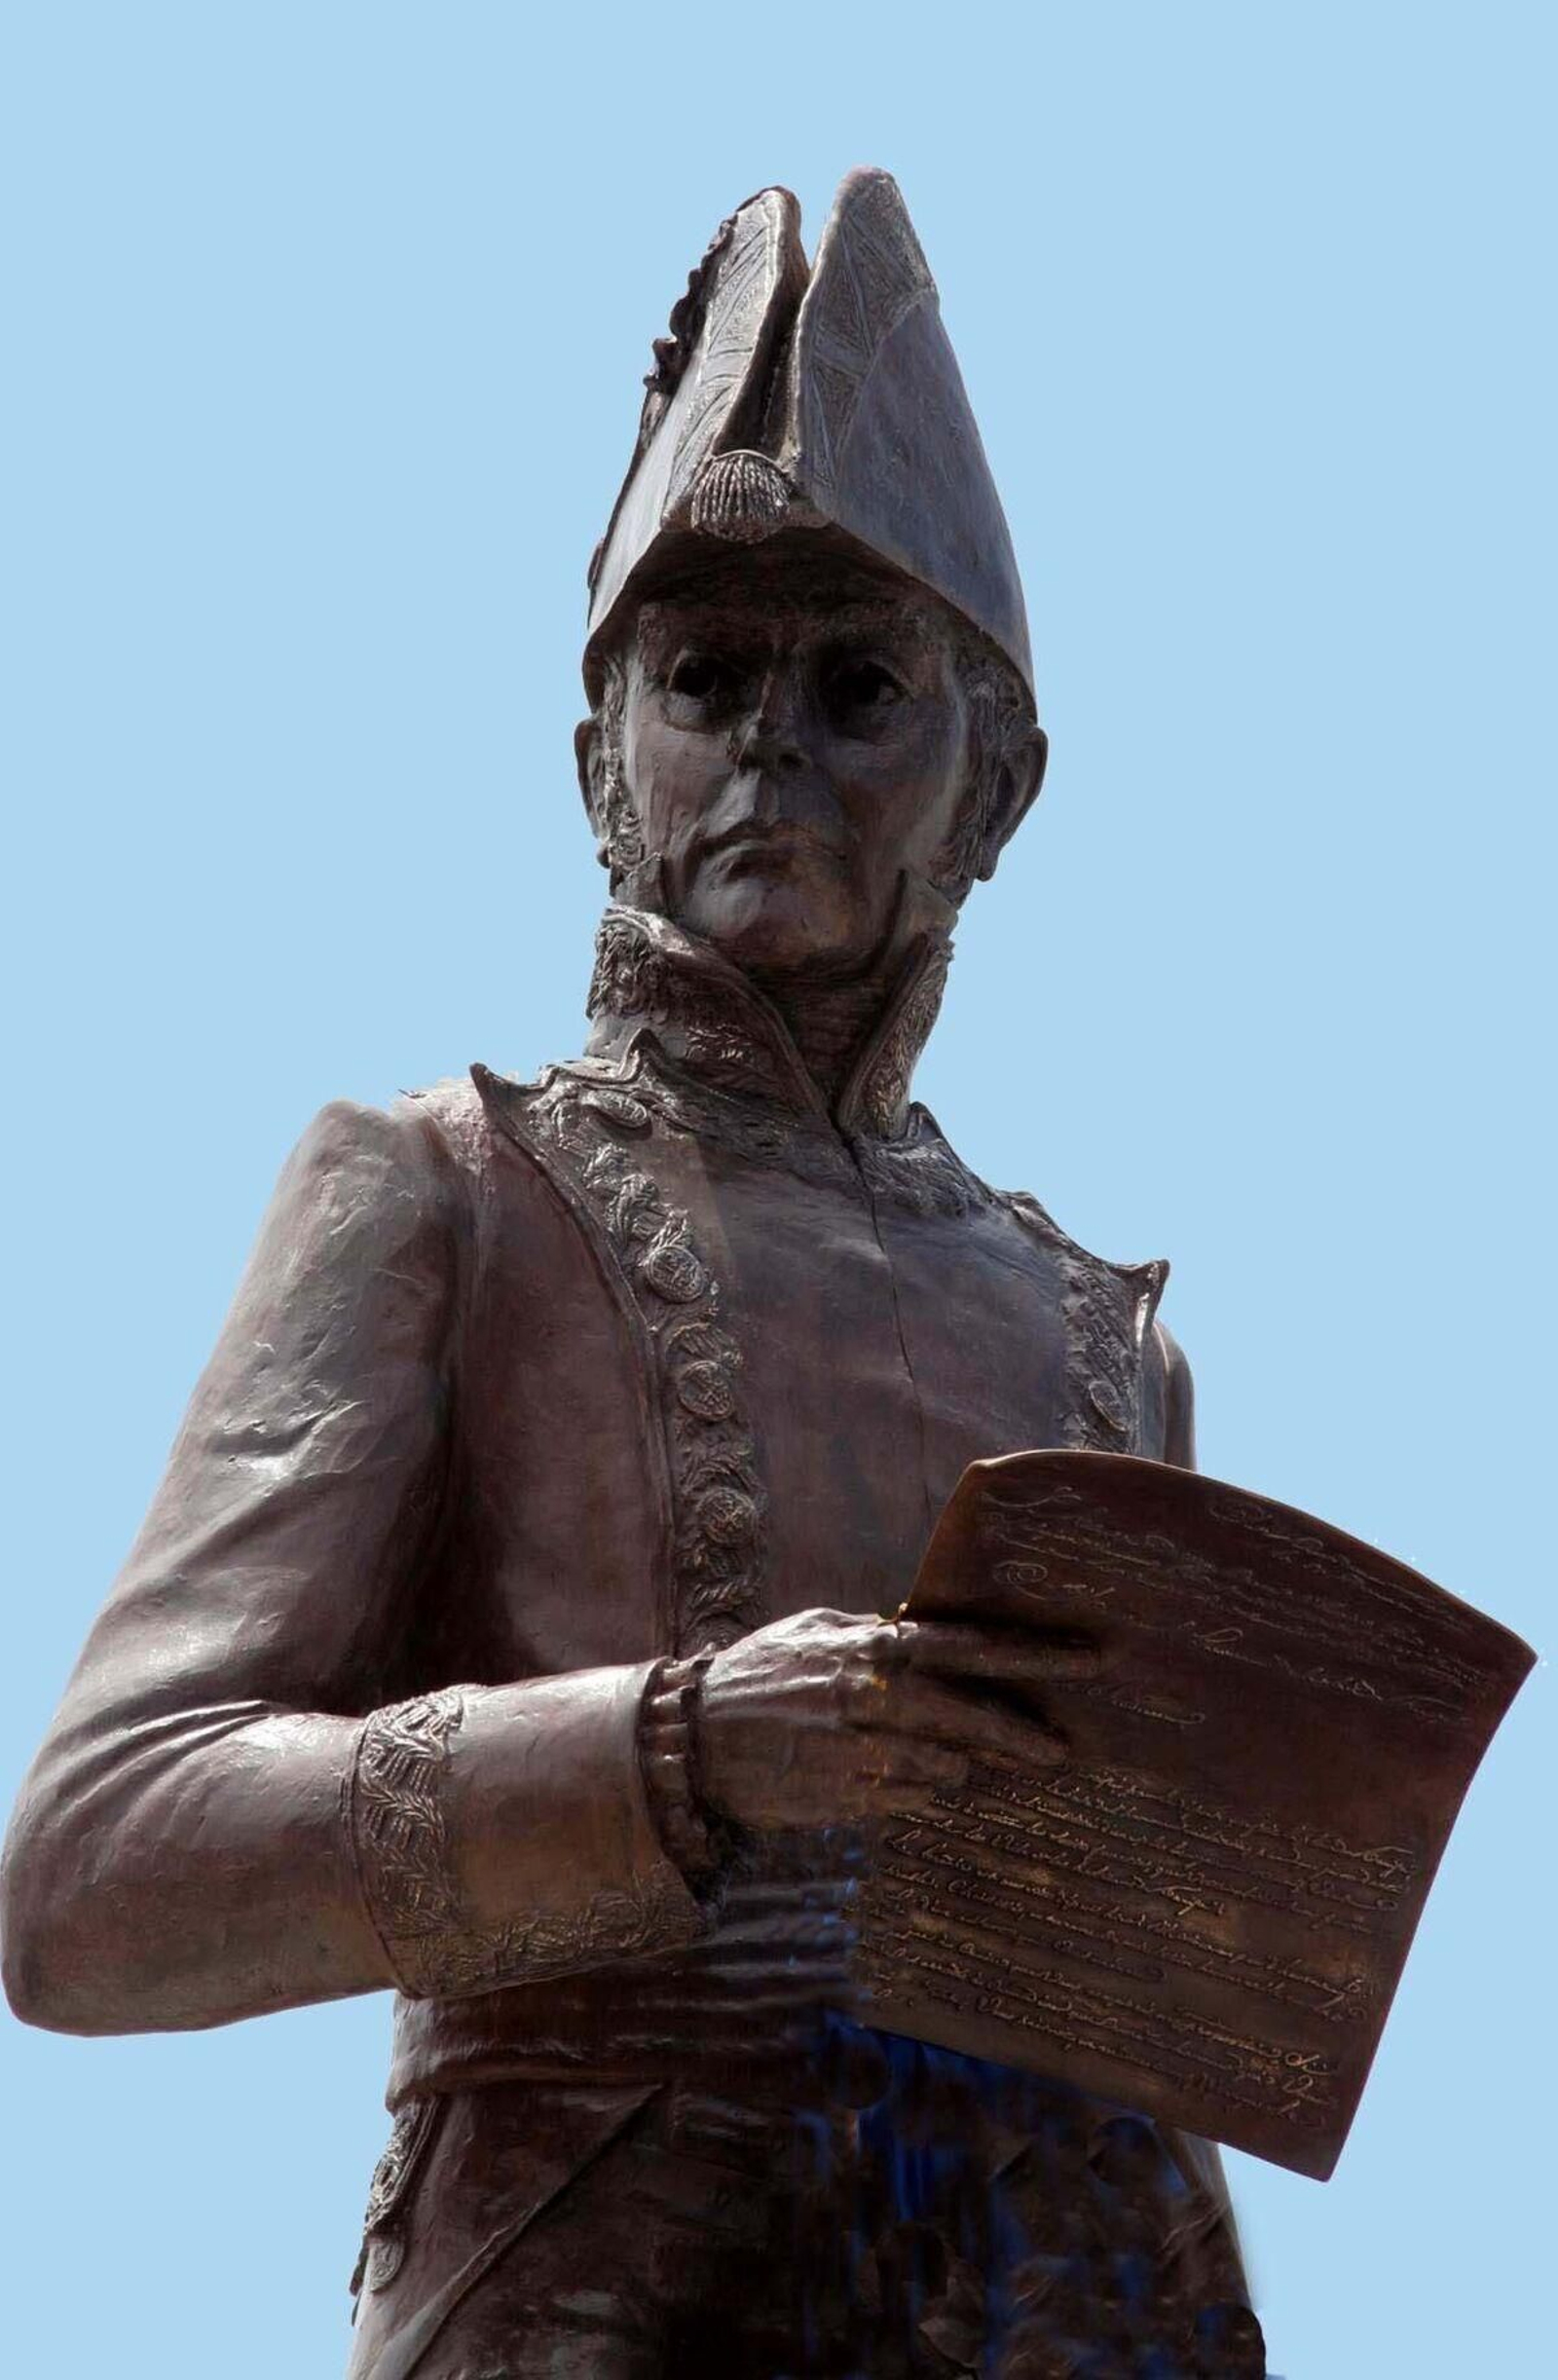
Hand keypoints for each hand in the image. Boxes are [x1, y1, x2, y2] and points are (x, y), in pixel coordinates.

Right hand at [694, 1606, 1101, 1835]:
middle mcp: (872, 1696)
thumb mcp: (813, 1633)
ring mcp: (861, 1752)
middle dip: (1024, 1731)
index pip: (970, 1646)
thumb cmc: (756, 1677)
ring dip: (969, 1765)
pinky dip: (923, 1790)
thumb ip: (871, 1633)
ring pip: (947, 1766)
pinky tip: (923, 1781)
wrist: (691, 1739)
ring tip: (985, 1763)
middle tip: (1067, 1746)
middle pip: (972, 1716)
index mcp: (871, 1646)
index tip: (1087, 1656)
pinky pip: (910, 1798)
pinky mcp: (848, 1798)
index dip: (1033, 1653)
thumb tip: (918, 1632)